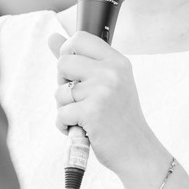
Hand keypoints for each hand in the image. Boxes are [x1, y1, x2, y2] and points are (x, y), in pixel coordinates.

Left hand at [48, 32, 152, 173]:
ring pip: (59, 91)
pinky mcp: (92, 112)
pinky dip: (65, 125)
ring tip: (83, 117)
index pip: (79, 38)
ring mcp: (102, 91)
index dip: (67, 52)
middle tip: (80, 99)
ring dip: (64, 108)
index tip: (73, 70)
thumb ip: (78, 59)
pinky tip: (81, 129)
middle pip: (63, 63)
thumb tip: (52, 37)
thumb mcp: (105, 82)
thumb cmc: (118, 117)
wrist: (137, 151)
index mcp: (116, 61)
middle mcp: (111, 72)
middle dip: (63, 83)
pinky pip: (60, 114)